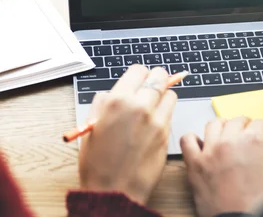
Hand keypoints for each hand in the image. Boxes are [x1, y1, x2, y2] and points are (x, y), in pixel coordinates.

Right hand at [78, 65, 177, 204]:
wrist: (114, 191)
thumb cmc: (97, 163)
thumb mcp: (90, 126)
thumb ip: (102, 104)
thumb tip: (112, 94)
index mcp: (118, 101)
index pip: (139, 70)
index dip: (138, 75)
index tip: (137, 80)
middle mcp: (140, 106)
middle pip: (160, 77)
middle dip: (155, 80)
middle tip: (150, 87)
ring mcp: (157, 120)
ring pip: (170, 93)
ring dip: (163, 96)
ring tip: (152, 107)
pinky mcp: (167, 134)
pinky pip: (171, 113)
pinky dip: (166, 113)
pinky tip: (154, 123)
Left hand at [180, 117, 262, 216]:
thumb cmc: (261, 203)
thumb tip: (261, 152)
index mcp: (253, 142)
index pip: (259, 123)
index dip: (262, 130)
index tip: (261, 134)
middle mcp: (230, 141)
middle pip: (236, 120)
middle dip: (243, 126)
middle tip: (245, 134)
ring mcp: (210, 151)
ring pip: (213, 124)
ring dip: (221, 127)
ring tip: (224, 135)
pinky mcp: (195, 164)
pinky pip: (187, 141)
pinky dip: (193, 139)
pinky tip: (200, 144)